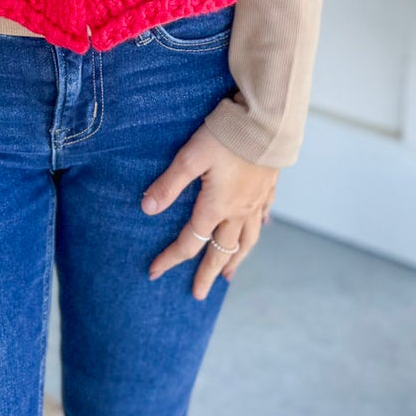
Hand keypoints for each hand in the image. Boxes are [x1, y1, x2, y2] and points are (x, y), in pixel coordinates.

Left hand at [141, 125, 276, 298]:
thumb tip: (147, 209)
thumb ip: (169, 184)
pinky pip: (262, 217)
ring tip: (229, 275)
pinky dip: (256, 230)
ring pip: (246, 240)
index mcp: (216, 207)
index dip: (171, 258)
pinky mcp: (268, 187)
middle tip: (198, 294)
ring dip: (235, 259)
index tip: (154, 272)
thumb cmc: (226, 136)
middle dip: (207, 273)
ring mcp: (256, 201)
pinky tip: (255, 231)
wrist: (267, 121)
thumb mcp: (190, 157)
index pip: (190, 241)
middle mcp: (239, 211)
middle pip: (221, 251)